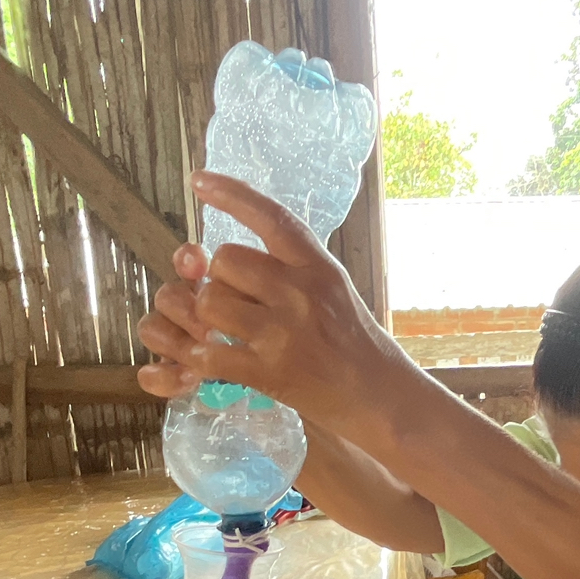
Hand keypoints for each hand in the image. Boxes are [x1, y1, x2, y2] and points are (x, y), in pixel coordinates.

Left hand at [136, 173, 409, 433]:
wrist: (380, 398)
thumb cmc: (356, 344)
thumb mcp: (334, 289)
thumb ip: (294, 268)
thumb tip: (235, 256)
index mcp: (318, 267)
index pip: (271, 217)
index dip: (232, 195)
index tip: (199, 180)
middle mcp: (300, 293)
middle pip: (225, 261)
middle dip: (218, 279)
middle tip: (233, 300)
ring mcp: (282, 333)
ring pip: (210, 303)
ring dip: (207, 318)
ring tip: (226, 331)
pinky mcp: (267, 372)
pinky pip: (209, 354)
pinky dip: (201, 358)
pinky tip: (213, 359)